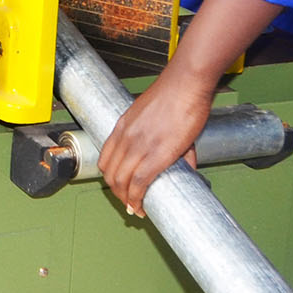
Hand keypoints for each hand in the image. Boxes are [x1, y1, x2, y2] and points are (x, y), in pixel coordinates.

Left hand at [95, 62, 220, 215]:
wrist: (186, 83)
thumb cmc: (176, 94)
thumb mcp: (157, 116)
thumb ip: (165, 140)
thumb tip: (186, 165)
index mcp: (123, 127)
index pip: (105, 159)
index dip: (110, 178)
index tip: (119, 187)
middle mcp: (126, 137)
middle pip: (110, 174)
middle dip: (117, 193)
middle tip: (128, 202)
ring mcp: (139, 146)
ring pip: (122, 182)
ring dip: (126, 200)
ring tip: (136, 209)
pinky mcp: (157, 154)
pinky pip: (139, 182)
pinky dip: (137, 198)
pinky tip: (141, 206)